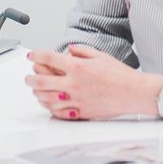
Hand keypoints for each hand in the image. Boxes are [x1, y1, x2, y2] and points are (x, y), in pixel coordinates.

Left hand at [26, 44, 154, 119]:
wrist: (134, 92)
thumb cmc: (120, 75)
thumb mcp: (100, 56)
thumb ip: (81, 51)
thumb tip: (69, 51)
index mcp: (78, 67)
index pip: (48, 59)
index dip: (36, 55)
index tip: (32, 55)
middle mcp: (74, 83)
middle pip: (41, 81)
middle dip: (30, 78)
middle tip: (28, 77)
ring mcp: (76, 99)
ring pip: (47, 99)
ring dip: (38, 94)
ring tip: (36, 91)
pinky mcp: (81, 112)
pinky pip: (59, 112)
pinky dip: (51, 108)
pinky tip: (49, 104)